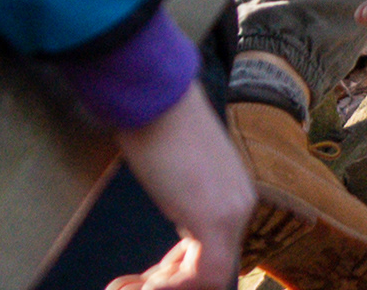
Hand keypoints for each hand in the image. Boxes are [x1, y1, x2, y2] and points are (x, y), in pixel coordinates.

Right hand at [108, 82, 255, 289]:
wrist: (156, 96)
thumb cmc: (158, 124)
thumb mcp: (182, 171)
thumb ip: (191, 196)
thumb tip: (180, 214)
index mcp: (235, 192)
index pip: (215, 251)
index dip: (179, 271)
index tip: (149, 275)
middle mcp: (241, 203)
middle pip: (211, 268)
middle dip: (170, 282)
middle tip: (129, 284)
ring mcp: (232, 211)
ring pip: (207, 276)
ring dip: (166, 285)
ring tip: (125, 285)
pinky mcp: (215, 217)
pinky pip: (202, 275)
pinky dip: (172, 286)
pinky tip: (142, 285)